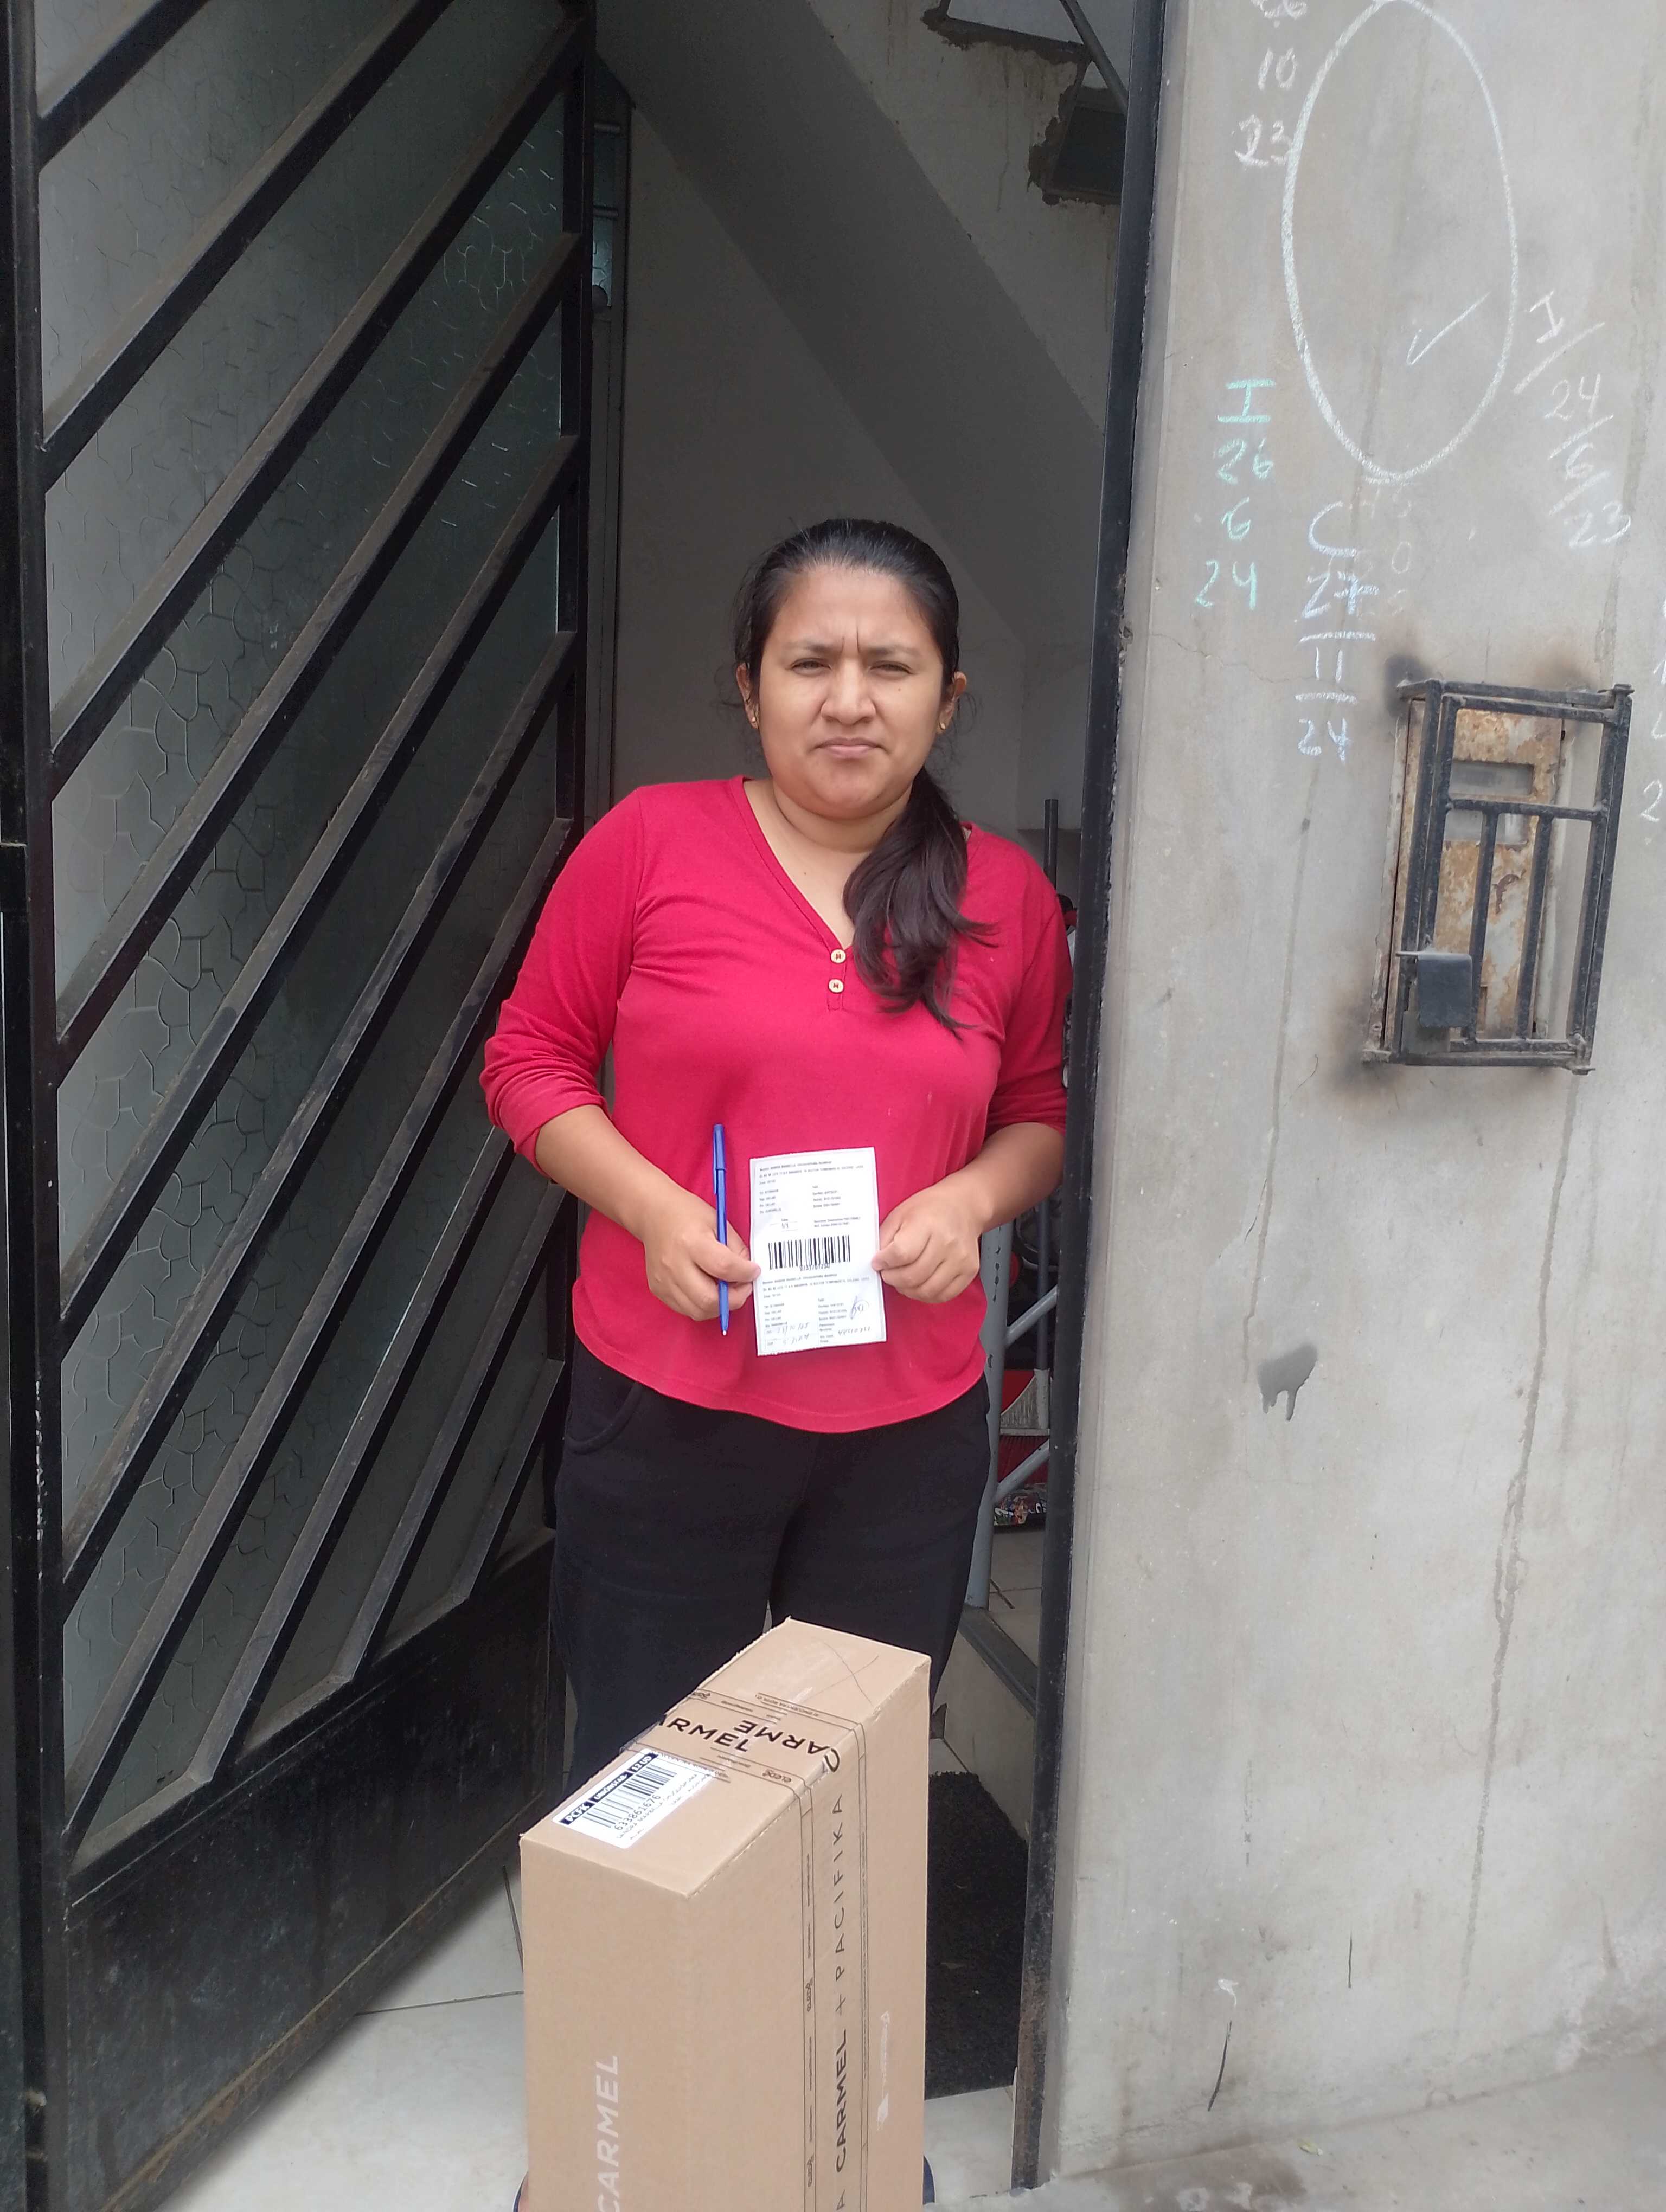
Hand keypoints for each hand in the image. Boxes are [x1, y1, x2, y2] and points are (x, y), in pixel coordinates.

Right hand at [638, 1184, 759, 1320]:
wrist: (653, 1214)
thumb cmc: (687, 1214)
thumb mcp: (718, 1222)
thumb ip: (736, 1248)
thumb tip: (747, 1272)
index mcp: (691, 1241)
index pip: (723, 1268)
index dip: (745, 1273)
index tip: (753, 1271)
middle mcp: (674, 1264)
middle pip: (708, 1299)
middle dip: (734, 1299)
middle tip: (743, 1286)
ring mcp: (664, 1280)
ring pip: (698, 1311)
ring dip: (720, 1306)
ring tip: (726, 1289)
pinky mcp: (658, 1290)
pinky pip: (686, 1309)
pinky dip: (703, 1305)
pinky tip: (708, 1289)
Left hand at [874, 1179, 983, 1303]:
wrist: (962, 1206)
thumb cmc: (931, 1209)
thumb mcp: (900, 1214)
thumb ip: (885, 1238)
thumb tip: (877, 1263)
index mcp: (927, 1224)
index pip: (900, 1254)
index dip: (884, 1263)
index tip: (878, 1262)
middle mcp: (947, 1242)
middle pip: (912, 1276)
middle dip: (892, 1279)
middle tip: (888, 1273)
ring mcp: (961, 1259)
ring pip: (927, 1290)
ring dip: (908, 1290)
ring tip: (902, 1279)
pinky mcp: (969, 1270)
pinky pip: (943, 1295)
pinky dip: (926, 1295)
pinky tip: (920, 1283)